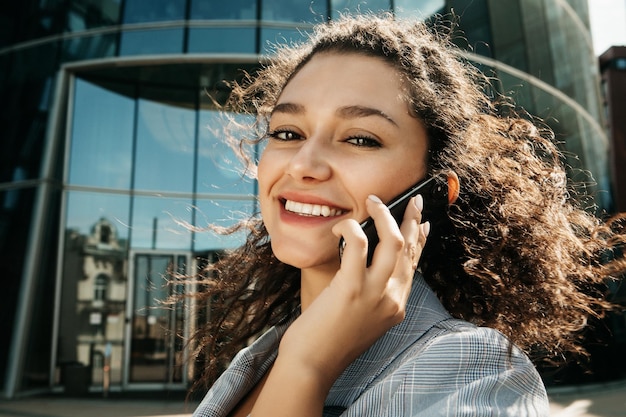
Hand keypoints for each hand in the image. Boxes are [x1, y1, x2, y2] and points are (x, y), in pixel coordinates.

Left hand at [250, 194, 429, 415]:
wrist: (312, 366)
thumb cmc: (329, 341)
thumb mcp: (363, 318)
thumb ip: (372, 294)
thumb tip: (366, 261)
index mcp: (396, 306)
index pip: (414, 265)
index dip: (421, 240)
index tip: (423, 223)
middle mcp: (392, 299)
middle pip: (410, 249)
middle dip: (413, 219)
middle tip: (413, 199)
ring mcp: (375, 294)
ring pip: (393, 241)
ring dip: (385, 215)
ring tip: (373, 201)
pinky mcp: (351, 288)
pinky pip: (358, 244)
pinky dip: (352, 227)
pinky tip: (342, 224)